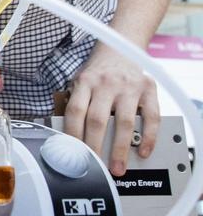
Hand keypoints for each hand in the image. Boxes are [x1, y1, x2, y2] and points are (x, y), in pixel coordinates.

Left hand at [63, 46, 158, 175]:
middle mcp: (106, 83)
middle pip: (97, 120)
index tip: (73, 154)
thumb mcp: (81, 80)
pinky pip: (152, 118)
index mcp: (85, 81)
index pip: (75, 111)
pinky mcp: (149, 89)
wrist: (120, 47)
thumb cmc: (98, 71)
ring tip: (118, 168)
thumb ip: (76, 102)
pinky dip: (149, 137)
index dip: (73, 134)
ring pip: (124, 123)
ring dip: (121, 149)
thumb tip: (64, 134)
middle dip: (95, 147)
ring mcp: (129, 86)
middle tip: (95, 167)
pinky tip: (143, 151)